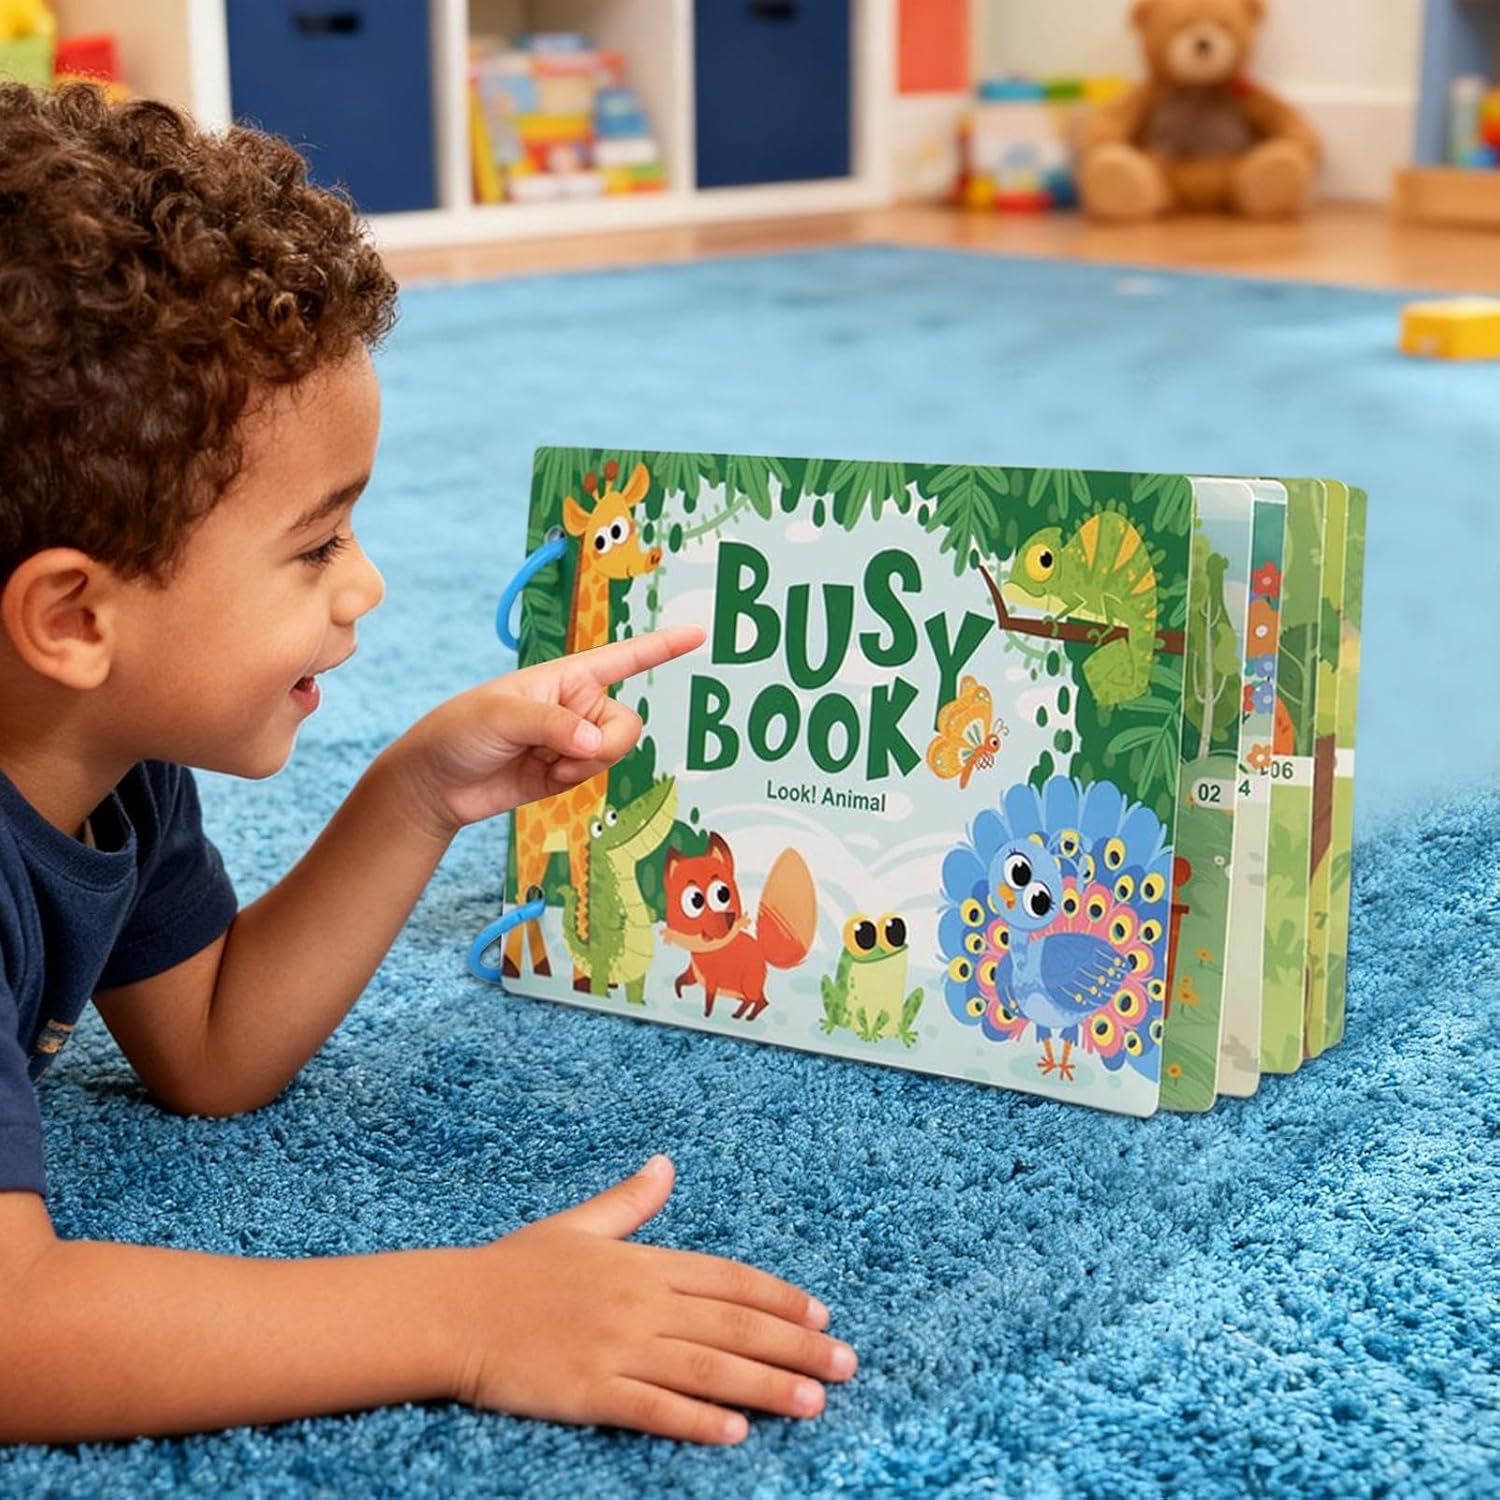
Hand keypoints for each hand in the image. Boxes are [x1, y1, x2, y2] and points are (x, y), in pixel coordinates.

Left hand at [384, 625, 704, 838]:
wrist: (435, 783)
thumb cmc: (460, 731)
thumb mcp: (502, 716)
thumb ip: (553, 726)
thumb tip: (594, 744)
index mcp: (566, 674)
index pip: (623, 657)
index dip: (662, 646)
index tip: (698, 633)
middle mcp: (577, 703)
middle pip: (626, 723)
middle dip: (602, 745)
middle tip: (559, 752)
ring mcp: (575, 739)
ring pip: (615, 753)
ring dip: (582, 766)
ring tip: (540, 762)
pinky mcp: (569, 771)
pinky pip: (596, 774)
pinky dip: (572, 780)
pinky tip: (540, 775)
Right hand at [449, 1156, 857, 1444]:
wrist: (452, 1308)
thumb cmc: (514, 1268)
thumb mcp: (578, 1226)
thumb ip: (630, 1201)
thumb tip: (666, 1164)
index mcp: (641, 1262)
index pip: (729, 1279)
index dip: (781, 1297)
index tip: (822, 1315)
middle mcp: (639, 1302)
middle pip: (734, 1323)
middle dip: (796, 1345)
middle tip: (846, 1364)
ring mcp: (616, 1347)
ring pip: (707, 1367)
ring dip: (766, 1384)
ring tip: (814, 1401)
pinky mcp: (590, 1391)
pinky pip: (654, 1408)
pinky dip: (697, 1419)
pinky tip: (736, 1432)